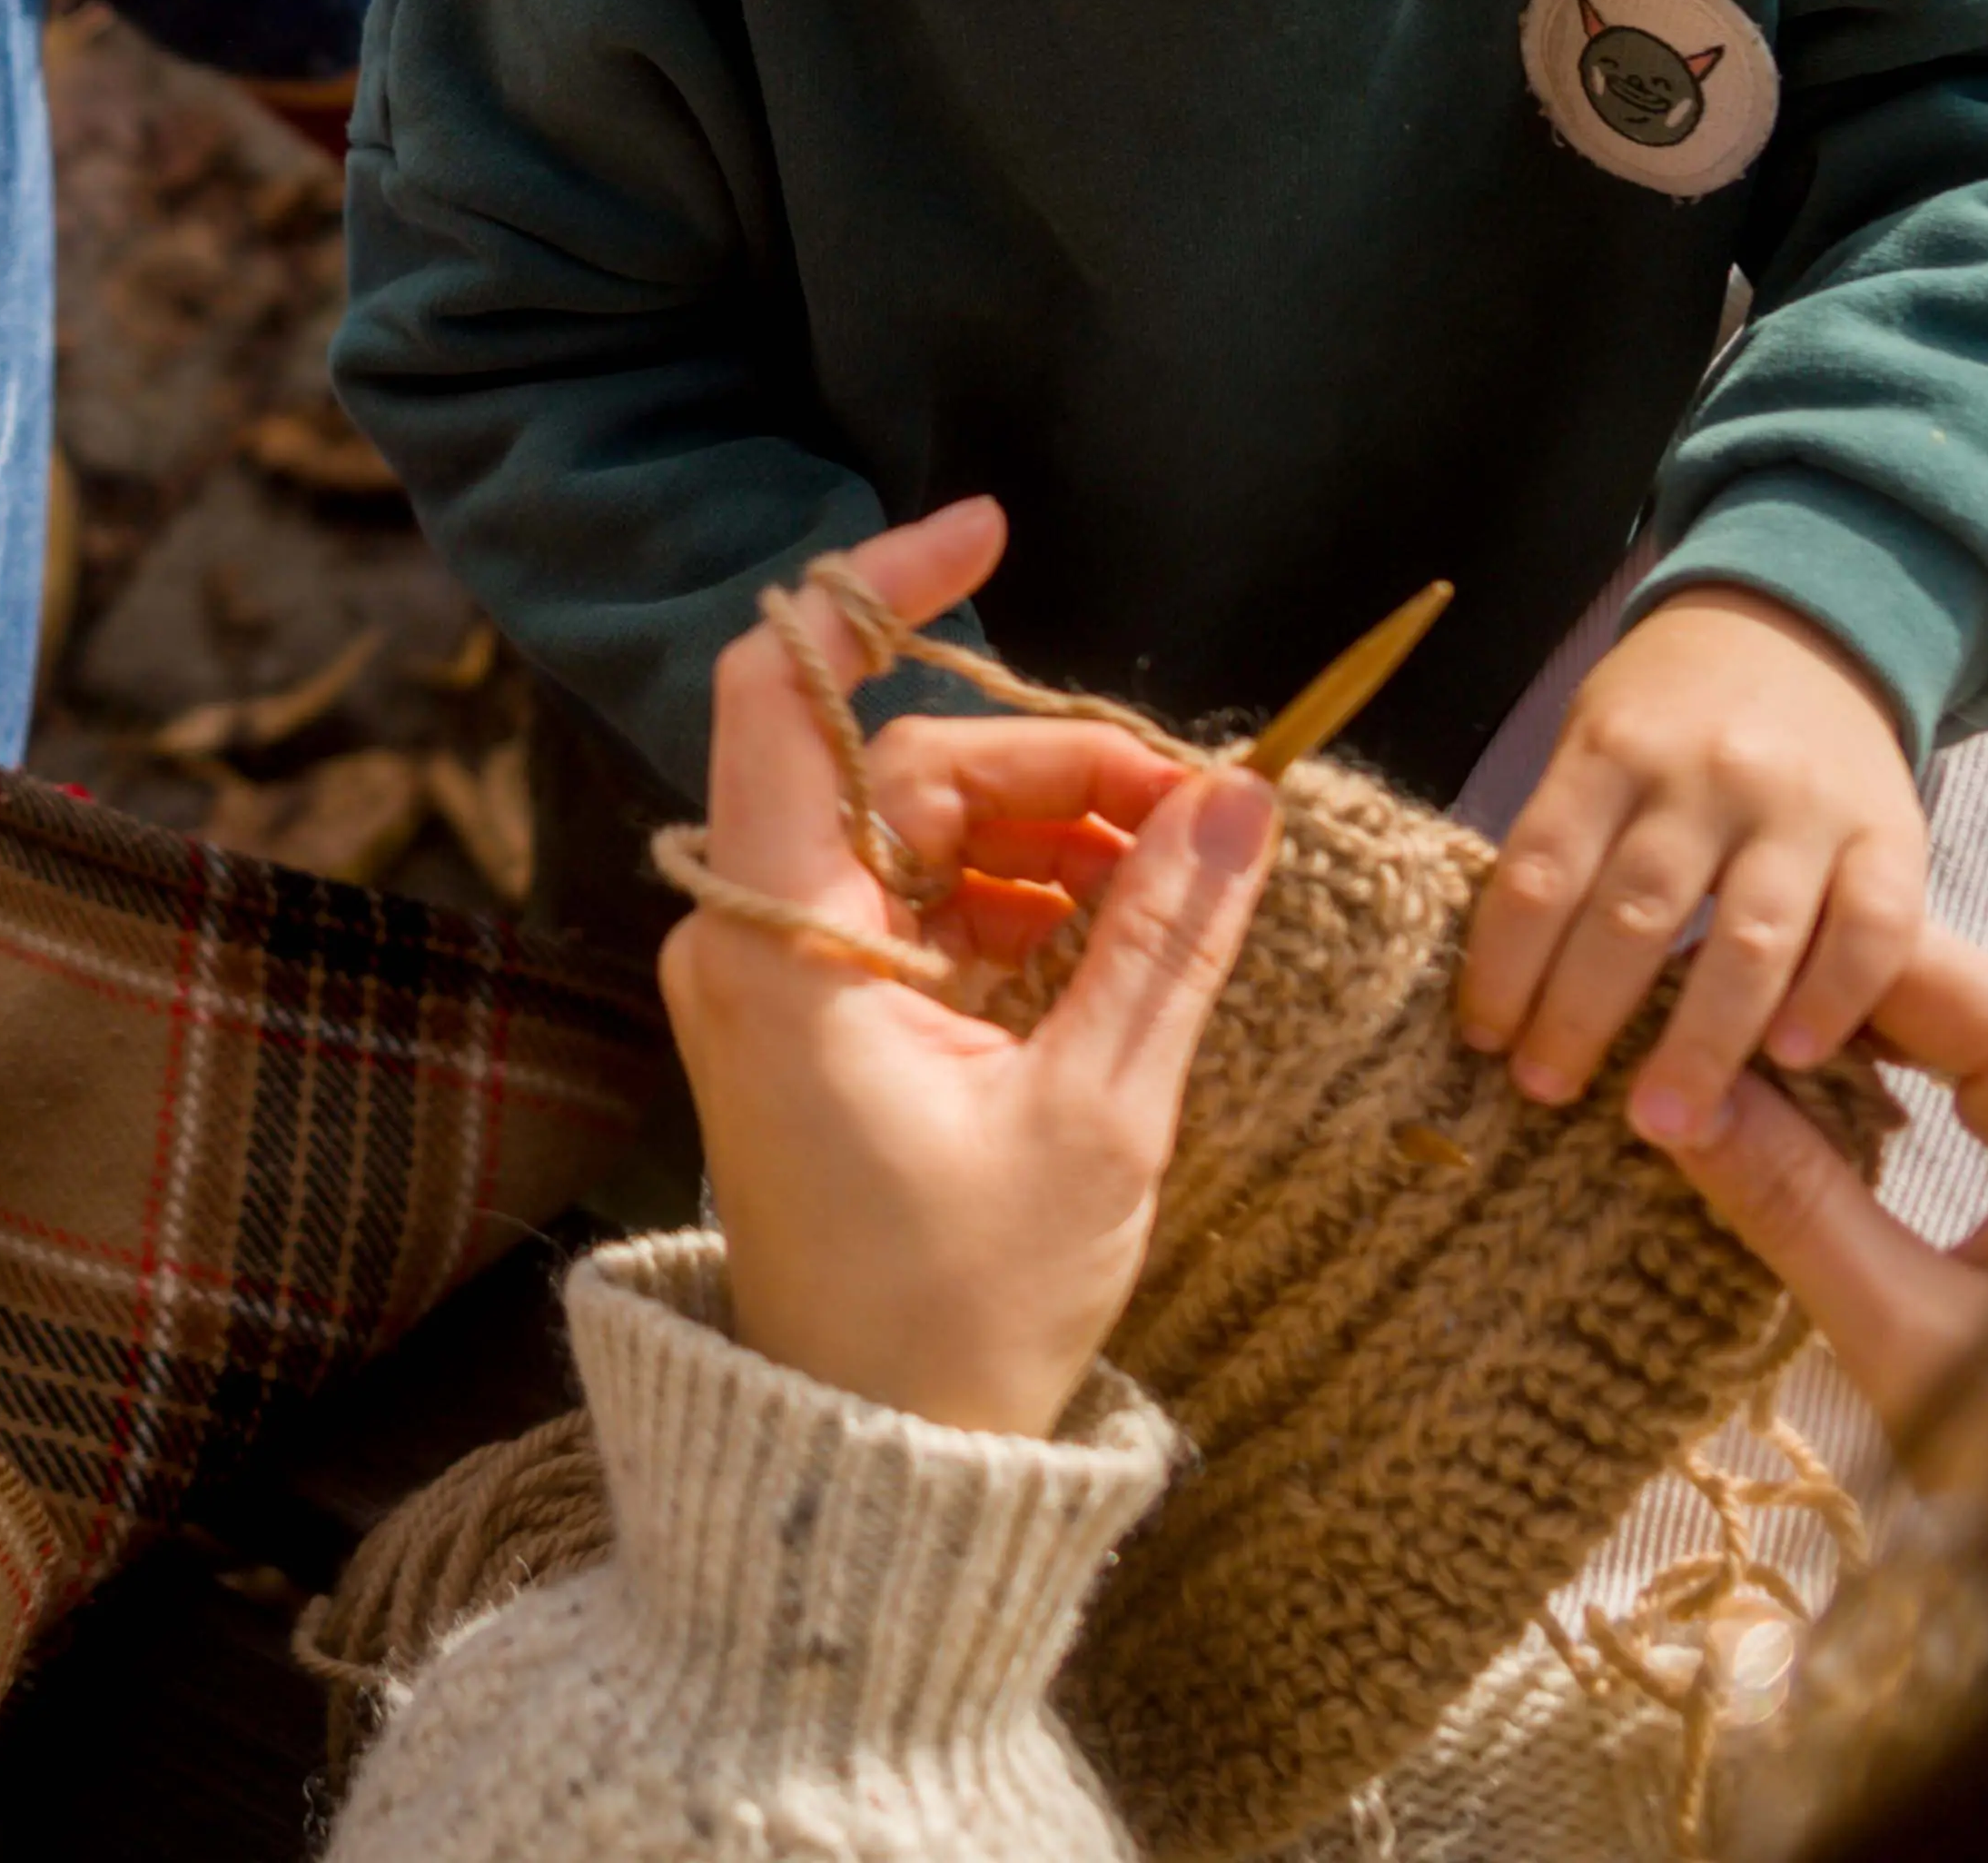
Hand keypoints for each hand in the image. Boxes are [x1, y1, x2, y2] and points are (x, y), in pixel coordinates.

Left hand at [669, 500, 1284, 1438]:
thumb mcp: (1099, 1114)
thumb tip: (1238, 799)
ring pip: (918, 831)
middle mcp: (749, 934)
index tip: (991, 528)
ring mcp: (775, 975)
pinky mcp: (814, 1017)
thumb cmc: (963, 1307)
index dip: (877, 591)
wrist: (875, 1461)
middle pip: (899, 769)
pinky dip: (1017, 897)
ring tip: (1185, 878)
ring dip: (1051, 832)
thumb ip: (1166, 940)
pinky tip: (1122, 930)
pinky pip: (916, 902)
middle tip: (1204, 810)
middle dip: (1054, 763)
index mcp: (777, 940)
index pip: (788, 688)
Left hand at [1456, 587, 1925, 1144]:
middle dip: (1583, 1017)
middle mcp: (1705, 776)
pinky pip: (1873, 928)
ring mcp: (1803, 807)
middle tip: (1548, 1094)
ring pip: (1750, 937)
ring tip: (1664, 1122)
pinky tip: (1798, 1060)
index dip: (1503, 965)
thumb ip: (1564, 840)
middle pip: (1633, 913)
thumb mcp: (1593, 740)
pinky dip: (1837, 998)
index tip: (1481, 1041)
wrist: (1800, 626)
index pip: (1538, 872)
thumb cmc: (1668, 712)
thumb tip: (1506, 984)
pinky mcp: (1892, 832)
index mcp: (1611, 750)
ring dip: (1703, 1041)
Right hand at [1662, 927, 1987, 1481]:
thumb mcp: (1911, 1337)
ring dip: (1826, 1035)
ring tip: (1709, 1060)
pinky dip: (1881, 1070)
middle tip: (1662, 1028)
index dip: (1775, 975)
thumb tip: (1668, 1100)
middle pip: (1933, 980)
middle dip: (1791, 1001)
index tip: (1658, 1004)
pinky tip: (1795, 1092)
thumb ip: (1793, 1206)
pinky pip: (1974, 1064)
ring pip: (1947, 1017)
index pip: (1915, 971)